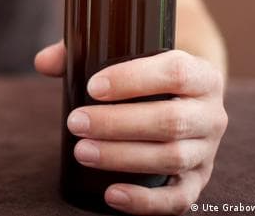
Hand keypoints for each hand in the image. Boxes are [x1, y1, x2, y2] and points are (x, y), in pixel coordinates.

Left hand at [36, 43, 226, 214]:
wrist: (188, 100)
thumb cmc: (148, 76)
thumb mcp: (129, 56)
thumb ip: (84, 53)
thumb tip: (43, 62)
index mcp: (202, 75)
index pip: (175, 73)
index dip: (132, 80)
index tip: (91, 87)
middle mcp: (211, 114)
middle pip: (170, 121)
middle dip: (117, 124)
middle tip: (76, 123)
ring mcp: (207, 151)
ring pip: (171, 157)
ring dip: (122, 157)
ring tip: (81, 151)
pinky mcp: (198, 181)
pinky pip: (179, 198)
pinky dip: (145, 201)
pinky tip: (112, 194)